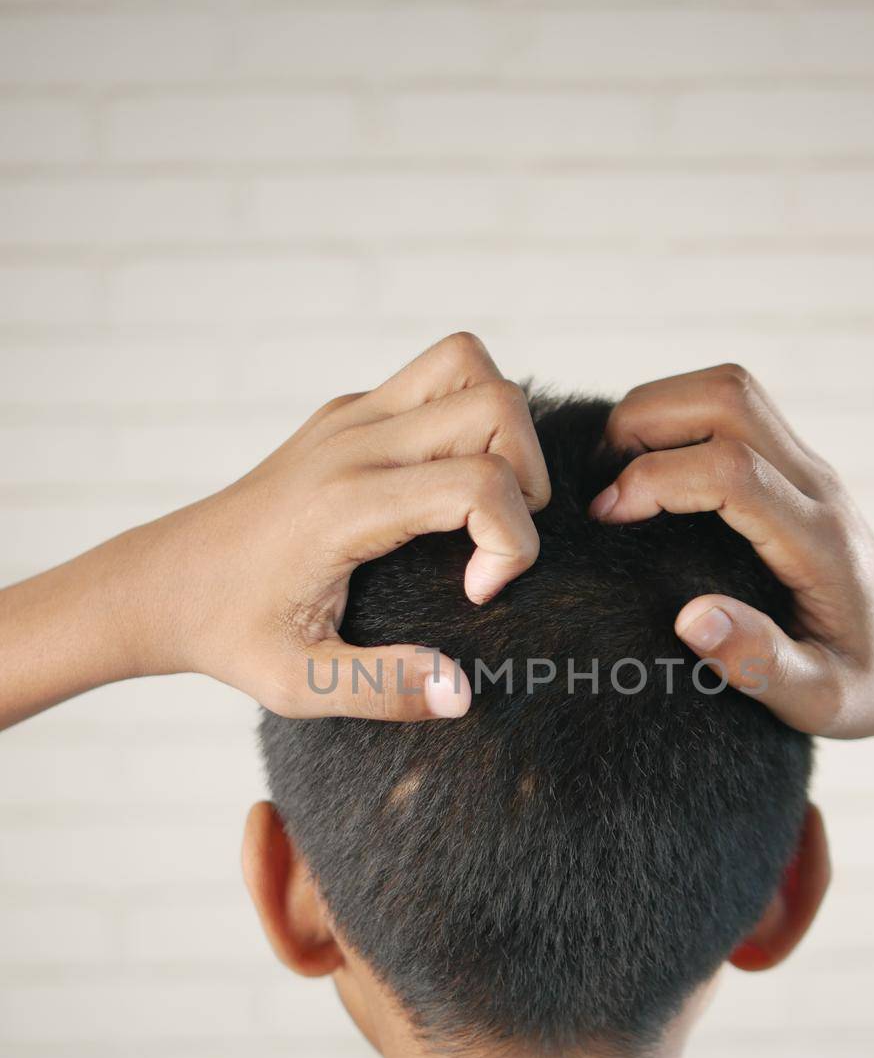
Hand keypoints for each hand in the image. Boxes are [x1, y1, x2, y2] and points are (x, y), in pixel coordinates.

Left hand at [123, 332, 549, 720]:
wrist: (162, 584)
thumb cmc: (231, 634)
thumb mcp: (300, 685)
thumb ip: (383, 690)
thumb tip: (462, 694)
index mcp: (346, 506)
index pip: (480, 483)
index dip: (511, 543)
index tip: (476, 594)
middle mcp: (352, 445)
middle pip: (494, 403)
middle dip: (527, 478)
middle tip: (496, 542)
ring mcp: (348, 417)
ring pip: (467, 364)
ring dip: (503, 430)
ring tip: (484, 502)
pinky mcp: (345, 412)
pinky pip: (435, 378)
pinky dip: (466, 422)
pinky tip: (439, 494)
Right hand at [590, 363, 873, 739]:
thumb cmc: (867, 686)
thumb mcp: (820, 700)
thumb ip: (759, 664)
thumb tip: (689, 619)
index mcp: (820, 541)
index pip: (731, 471)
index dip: (654, 480)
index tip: (605, 519)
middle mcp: (817, 487)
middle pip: (728, 397)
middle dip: (644, 421)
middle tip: (601, 484)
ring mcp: (809, 470)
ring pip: (729, 389)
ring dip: (658, 411)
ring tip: (617, 475)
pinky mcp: (794, 469)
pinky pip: (731, 412)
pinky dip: (677, 422)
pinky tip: (648, 476)